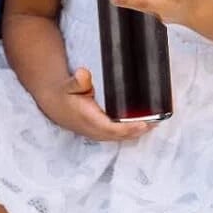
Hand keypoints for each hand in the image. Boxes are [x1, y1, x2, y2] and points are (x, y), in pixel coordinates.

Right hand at [37, 66, 154, 142]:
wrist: (55, 105)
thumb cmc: (65, 94)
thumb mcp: (68, 84)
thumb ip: (78, 81)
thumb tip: (84, 75)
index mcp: (89, 119)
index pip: (113, 128)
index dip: (130, 128)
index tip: (145, 124)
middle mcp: (95, 131)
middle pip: (123, 135)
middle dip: (141, 130)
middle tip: (158, 121)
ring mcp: (99, 134)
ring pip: (123, 137)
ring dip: (139, 131)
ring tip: (155, 122)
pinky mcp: (102, 133)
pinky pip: (120, 135)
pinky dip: (133, 131)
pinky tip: (144, 124)